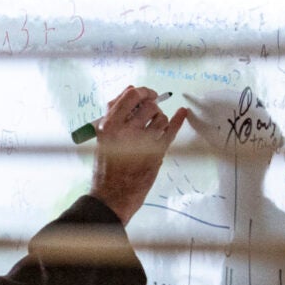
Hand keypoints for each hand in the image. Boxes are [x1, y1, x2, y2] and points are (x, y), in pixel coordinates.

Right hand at [87, 85, 189, 223]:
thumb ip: (113, 113)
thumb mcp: (102, 137)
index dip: (143, 91)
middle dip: (153, 106)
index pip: (131, 95)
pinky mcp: (156, 153)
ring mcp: (142, 142)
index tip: (149, 94)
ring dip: (161, 119)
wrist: (112, 195)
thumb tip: (130, 89)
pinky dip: (178, 120)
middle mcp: (126, 130)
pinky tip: (182, 113)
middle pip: (148, 105)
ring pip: (161, 118)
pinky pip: (171, 131)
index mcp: (109, 124)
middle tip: (152, 112)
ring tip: (155, 127)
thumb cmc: (106, 166)